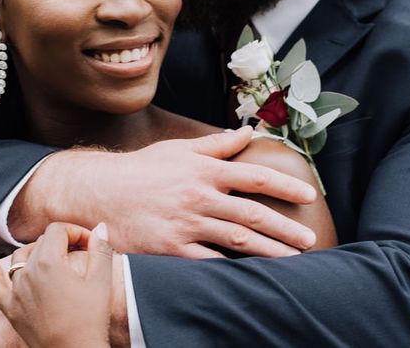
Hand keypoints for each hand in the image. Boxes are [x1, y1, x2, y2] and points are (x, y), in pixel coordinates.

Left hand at [0, 222, 113, 347]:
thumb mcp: (101, 280)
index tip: (90, 243)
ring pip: (20, 259)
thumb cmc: (90, 320)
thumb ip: (100, 249)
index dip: (76, 231)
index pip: (58, 230)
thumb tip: (100, 227)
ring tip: (53, 259)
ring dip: (36, 253)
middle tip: (80, 253)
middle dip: (61, 242)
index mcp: (48, 262)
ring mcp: (16, 292)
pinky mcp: (11, 310)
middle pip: (41, 242)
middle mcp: (27, 273)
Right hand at [11, 126, 317, 257]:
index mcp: (203, 170)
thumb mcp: (178, 150)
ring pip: (237, 240)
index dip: (283, 184)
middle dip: (285, 227)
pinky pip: (209, 263)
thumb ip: (216, 144)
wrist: (98, 192)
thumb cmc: (141, 169)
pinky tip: (252, 277)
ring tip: (294, 260)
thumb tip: (249, 132)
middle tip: (310, 237)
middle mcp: (199, 196)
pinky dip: (232, 269)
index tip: (308, 194)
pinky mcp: (172, 249)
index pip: (252, 175)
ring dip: (270, 251)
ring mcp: (186, 224)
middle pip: (251, 213)